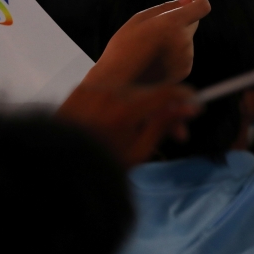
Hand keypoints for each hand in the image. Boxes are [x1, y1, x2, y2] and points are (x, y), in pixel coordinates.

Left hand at [56, 82, 199, 166]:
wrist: (59, 165)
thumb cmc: (101, 164)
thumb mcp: (139, 152)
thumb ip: (163, 125)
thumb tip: (189, 108)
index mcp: (126, 111)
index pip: (166, 92)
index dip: (184, 95)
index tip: (194, 103)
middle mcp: (110, 93)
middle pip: (148, 90)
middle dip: (161, 104)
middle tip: (168, 124)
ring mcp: (92, 88)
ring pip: (128, 89)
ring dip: (138, 103)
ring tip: (133, 126)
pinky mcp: (79, 88)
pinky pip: (109, 90)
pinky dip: (116, 101)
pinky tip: (112, 120)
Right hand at [88, 0, 211, 85]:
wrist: (116, 83)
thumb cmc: (124, 46)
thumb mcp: (140, 19)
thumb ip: (168, 6)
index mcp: (172, 25)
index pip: (202, 7)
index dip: (199, 1)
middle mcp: (183, 41)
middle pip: (193, 23)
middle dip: (181, 22)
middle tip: (159, 29)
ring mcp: (186, 58)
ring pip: (188, 39)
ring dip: (176, 39)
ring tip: (152, 49)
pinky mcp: (185, 70)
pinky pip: (185, 54)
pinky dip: (175, 54)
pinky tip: (156, 60)